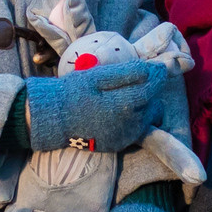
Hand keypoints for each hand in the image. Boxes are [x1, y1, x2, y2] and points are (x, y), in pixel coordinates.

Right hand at [24, 60, 166, 152]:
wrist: (54, 119)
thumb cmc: (74, 92)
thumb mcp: (97, 76)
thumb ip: (126, 73)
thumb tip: (151, 69)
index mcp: (123, 105)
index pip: (152, 89)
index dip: (157, 76)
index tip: (157, 67)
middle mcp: (129, 125)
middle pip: (153, 103)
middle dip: (149, 90)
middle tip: (135, 80)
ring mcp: (125, 137)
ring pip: (148, 117)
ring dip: (143, 105)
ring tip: (125, 95)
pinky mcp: (120, 144)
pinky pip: (137, 129)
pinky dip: (134, 118)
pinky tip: (119, 110)